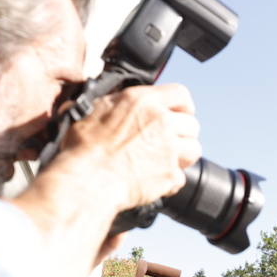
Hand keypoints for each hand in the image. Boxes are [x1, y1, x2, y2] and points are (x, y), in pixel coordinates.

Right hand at [46, 83, 198, 211]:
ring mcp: (169, 149)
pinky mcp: (169, 175)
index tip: (180, 113)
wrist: (87, 178)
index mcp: (143, 101)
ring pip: (194, 150)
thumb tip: (111, 102)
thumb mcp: (93, 110)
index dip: (183, 106)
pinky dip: (169, 181)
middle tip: (169, 141)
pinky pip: (180, 178)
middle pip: (192, 125)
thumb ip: (113, 103)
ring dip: (182, 156)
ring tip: (165, 160)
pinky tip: (154, 180)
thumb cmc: (82, 147)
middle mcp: (161, 122)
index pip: (180, 94)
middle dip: (183, 134)